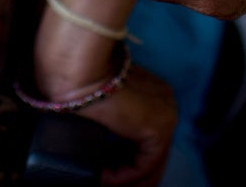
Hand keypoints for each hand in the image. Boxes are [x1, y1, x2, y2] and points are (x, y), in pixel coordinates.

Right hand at [77, 62, 176, 186]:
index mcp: (154, 92)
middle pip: (153, 152)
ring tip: (102, 182)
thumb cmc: (79, 78)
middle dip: (131, 172)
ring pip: (150, 162)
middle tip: (107, 182)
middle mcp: (166, 102)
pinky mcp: (158, 128)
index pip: (148, 136)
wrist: (79, 70)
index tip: (107, 169)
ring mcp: (166, 115)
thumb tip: (103, 144)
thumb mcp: (100, 101)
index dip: (128, 158)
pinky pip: (143, 165)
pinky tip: (101, 176)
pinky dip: (121, 176)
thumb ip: (111, 119)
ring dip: (124, 177)